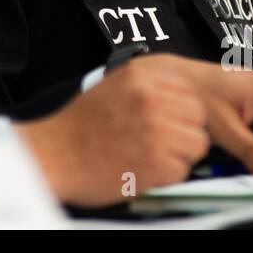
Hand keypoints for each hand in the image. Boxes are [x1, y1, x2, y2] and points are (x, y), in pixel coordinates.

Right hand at [16, 55, 209, 206]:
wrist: (53, 153)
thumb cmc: (78, 125)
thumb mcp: (112, 86)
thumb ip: (146, 86)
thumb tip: (177, 96)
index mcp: (140, 76)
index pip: (189, 92)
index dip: (181, 111)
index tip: (168, 122)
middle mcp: (151, 99)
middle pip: (198, 117)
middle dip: (184, 132)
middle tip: (161, 142)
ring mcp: (156, 130)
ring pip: (196, 144)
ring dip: (178, 155)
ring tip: (151, 156)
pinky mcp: (156, 162)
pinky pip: (182, 171)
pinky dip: (166, 176)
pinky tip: (143, 169)